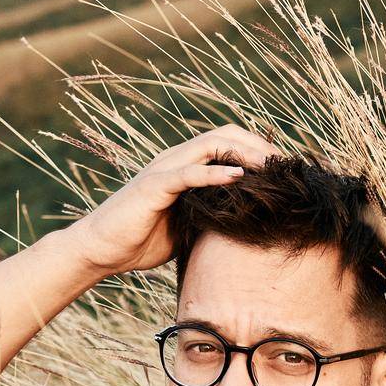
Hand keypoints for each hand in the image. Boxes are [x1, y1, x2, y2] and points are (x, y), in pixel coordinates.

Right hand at [62, 123, 284, 276]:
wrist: (101, 250)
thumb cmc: (140, 241)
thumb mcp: (186, 227)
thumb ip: (210, 217)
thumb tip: (243, 227)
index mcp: (184, 167)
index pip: (227, 144)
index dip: (256, 150)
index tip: (281, 170)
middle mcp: (176, 160)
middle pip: (225, 135)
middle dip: (258, 146)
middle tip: (283, 166)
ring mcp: (164, 169)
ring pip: (211, 144)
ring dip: (243, 152)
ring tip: (269, 167)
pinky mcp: (154, 186)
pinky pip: (189, 172)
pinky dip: (215, 173)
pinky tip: (238, 178)